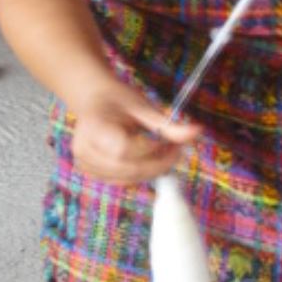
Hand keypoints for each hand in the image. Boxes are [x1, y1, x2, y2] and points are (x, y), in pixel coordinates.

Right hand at [71, 84, 200, 184]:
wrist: (94, 101)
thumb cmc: (118, 99)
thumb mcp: (142, 106)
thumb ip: (167, 124)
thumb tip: (197, 131)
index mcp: (93, 125)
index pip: (123, 148)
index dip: (150, 150)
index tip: (169, 142)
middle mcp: (84, 149)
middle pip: (126, 169)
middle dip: (158, 164)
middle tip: (177, 151)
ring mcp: (86, 164)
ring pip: (127, 180)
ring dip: (153, 171)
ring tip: (167, 153)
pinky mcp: (93, 174)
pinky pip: (123, 182)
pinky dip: (142, 174)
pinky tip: (153, 160)